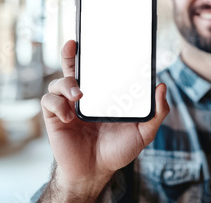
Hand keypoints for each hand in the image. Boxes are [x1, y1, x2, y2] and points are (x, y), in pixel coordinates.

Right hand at [40, 40, 169, 201]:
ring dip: (66, 84)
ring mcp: (67, 106)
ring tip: (78, 96)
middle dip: (70, 54)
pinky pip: (48, 102)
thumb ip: (156, 113)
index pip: (98, 69)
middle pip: (73, 68)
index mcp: (103, 95)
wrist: (95, 172)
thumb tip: (162, 87)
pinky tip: (68, 116)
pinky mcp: (54, 118)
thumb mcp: (143, 133)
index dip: (95, 53)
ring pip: (58, 82)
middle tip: (73, 44)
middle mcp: (84, 97)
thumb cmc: (118, 150)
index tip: (99, 38)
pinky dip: (57, 104)